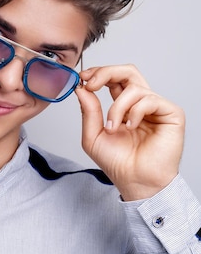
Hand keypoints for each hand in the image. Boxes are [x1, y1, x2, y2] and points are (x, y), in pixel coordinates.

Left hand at [74, 64, 184, 200]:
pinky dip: (134, 112)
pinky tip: (130, 128)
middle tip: (91, 84)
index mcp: (123, 105)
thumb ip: (88, 110)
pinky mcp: (171, 113)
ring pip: (134, 87)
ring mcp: (156, 107)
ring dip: (116, 107)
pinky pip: (149, 99)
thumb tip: (81, 88)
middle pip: (127, 71)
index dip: (98, 72)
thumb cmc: (117, 162)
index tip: (83, 77)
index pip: (113, 78)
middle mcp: (140, 103)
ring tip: (113, 127)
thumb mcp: (92, 135)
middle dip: (106, 72)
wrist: (135, 181)